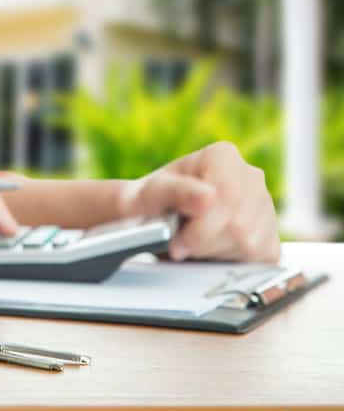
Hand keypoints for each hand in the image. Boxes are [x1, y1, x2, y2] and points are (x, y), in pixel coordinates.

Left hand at [117, 141, 279, 262]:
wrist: (150, 222)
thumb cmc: (150, 203)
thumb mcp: (149, 194)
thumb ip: (175, 192)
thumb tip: (209, 197)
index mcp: (222, 157)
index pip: (227, 198)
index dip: (200, 229)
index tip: (176, 241)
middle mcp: (250, 177)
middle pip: (239, 225)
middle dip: (203, 243)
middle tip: (180, 244)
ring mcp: (265, 207)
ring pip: (250, 245)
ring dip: (213, 254)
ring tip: (193, 242)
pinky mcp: (270, 237)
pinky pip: (259, 259)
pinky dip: (230, 263)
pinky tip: (210, 250)